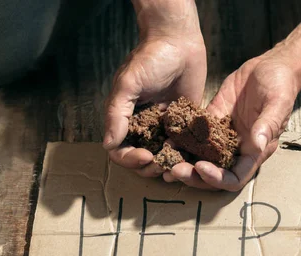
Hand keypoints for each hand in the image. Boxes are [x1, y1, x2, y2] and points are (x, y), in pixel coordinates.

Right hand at [103, 0, 205, 177]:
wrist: (179, 42)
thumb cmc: (150, 59)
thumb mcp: (128, 84)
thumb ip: (116, 114)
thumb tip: (108, 144)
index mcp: (125, 120)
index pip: (120, 151)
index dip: (130, 159)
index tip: (146, 156)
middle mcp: (144, 127)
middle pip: (141, 160)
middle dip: (149, 168)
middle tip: (163, 166)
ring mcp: (165, 127)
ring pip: (163, 157)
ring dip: (168, 166)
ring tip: (177, 166)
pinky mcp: (186, 124)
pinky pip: (185, 146)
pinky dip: (186, 155)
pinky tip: (192, 157)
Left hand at [166, 54, 300, 190]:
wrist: (273, 66)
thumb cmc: (282, 86)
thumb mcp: (278, 104)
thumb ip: (268, 125)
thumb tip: (258, 146)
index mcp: (255, 152)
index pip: (235, 178)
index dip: (217, 178)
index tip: (200, 167)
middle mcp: (237, 149)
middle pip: (213, 174)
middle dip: (193, 176)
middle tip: (173, 169)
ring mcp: (223, 137)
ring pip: (200, 158)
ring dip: (183, 161)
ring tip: (163, 159)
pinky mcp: (213, 120)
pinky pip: (194, 135)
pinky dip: (180, 138)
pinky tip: (166, 137)